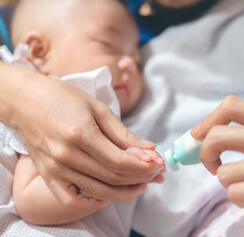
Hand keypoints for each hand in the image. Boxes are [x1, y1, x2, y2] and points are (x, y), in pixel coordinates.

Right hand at [7, 68, 163, 203]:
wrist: (25, 101)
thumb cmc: (63, 98)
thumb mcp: (98, 108)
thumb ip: (124, 134)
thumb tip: (150, 151)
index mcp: (81, 134)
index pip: (121, 162)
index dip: (145, 167)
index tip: (160, 164)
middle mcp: (67, 156)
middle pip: (113, 178)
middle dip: (142, 178)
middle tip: (157, 173)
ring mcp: (55, 169)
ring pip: (99, 192)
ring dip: (126, 191)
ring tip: (143, 184)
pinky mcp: (48, 176)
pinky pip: (73, 200)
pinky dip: (95, 202)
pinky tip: (111, 194)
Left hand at [191, 96, 243, 236]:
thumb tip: (202, 136)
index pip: (231, 106)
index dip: (208, 120)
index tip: (198, 136)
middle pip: (215, 136)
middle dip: (204, 154)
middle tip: (212, 165)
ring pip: (222, 172)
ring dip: (230, 184)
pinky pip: (232, 193)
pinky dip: (240, 200)